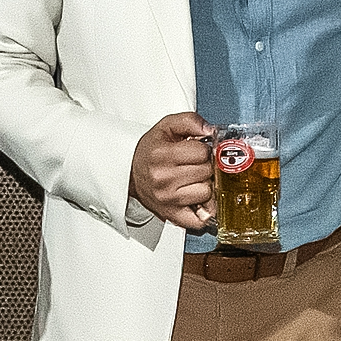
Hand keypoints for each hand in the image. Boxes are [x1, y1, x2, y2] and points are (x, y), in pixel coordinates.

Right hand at [129, 112, 215, 231]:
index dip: (203, 149)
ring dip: (204, 186)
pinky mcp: (171, 215)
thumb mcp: (166, 126)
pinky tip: (198, 201)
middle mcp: (163, 179)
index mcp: (162, 155)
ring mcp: (168, 200)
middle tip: (194, 165)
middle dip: (205, 166)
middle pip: (207, 172)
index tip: (196, 151)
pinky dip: (204, 211)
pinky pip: (199, 220)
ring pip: (207, 193)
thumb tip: (211, 130)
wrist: (130, 172)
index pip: (202, 152)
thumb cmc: (151, 151)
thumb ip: (190, 120)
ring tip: (193, 180)